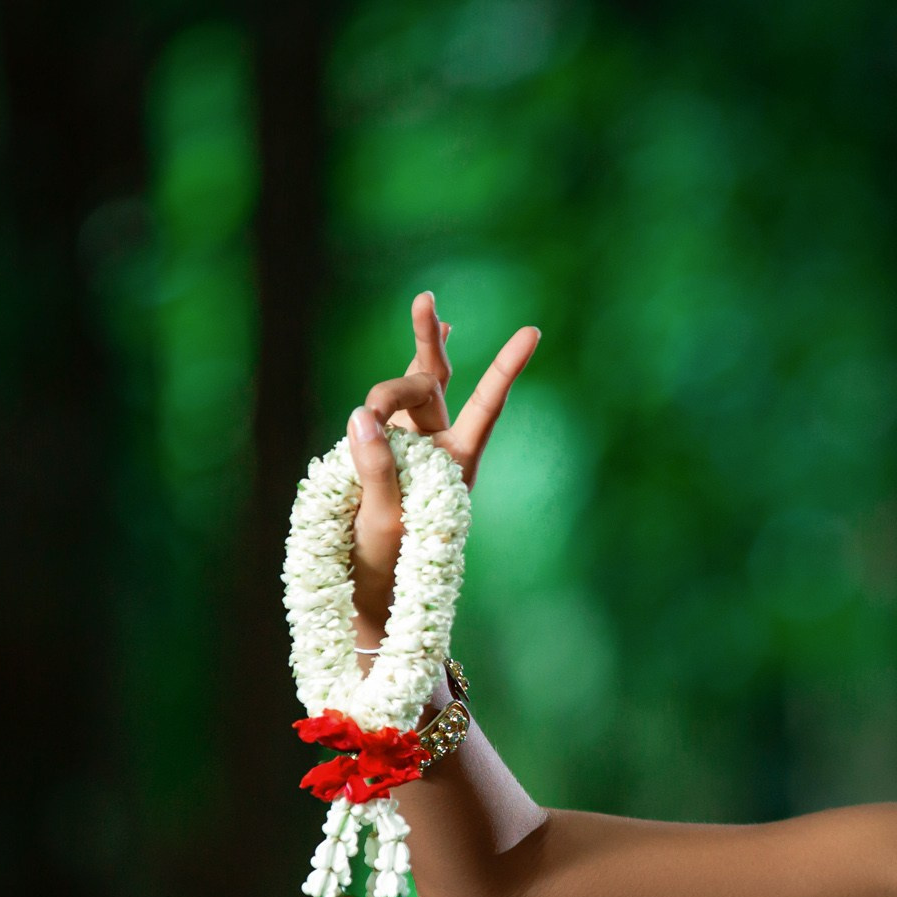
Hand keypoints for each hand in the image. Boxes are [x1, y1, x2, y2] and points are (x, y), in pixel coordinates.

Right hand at [345, 291, 539, 648]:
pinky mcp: (377, 449)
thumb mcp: (386, 520)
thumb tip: (362, 416)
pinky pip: (379, 408)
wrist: (372, 596)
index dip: (505, 367)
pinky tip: (402, 357)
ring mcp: (406, 445)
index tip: (534, 330)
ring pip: (403, 390)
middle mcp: (437, 446)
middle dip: (430, 342)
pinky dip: (384, 385)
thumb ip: (377, 467)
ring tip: (373, 403)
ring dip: (393, 376)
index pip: (485, 405)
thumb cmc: (390, 565)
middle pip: (434, 382)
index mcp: (456, 461)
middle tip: (426, 299)